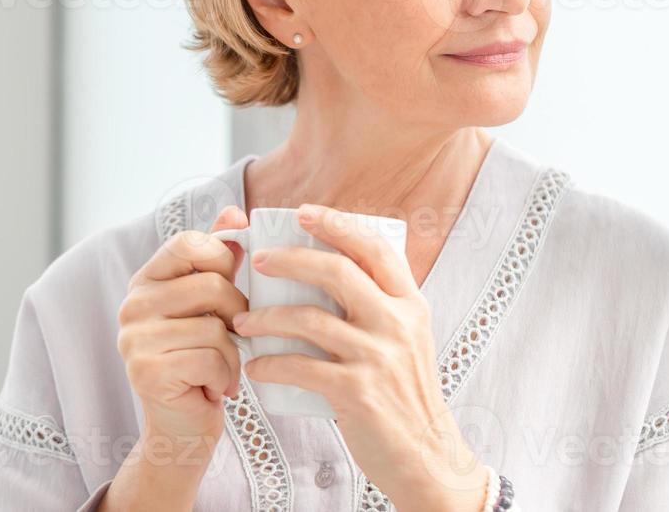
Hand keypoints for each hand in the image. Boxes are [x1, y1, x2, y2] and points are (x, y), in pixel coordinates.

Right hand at [116, 205, 249, 458]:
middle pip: (211, 285)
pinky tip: (215, 388)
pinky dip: (226, 376)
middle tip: (234, 338)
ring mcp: (135, 339)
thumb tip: (235, 213)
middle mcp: (132, 305)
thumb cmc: (201, 362)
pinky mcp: (147, 372)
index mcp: (146, 282)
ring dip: (233, 354)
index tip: (231, 285)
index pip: (188, 242)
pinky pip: (211, 358)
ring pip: (216, 326)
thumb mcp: (209, 306)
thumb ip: (218, 259)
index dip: (222, 258)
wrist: (181, 430)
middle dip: (238, 315)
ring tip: (222, 368)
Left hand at [232, 204, 488, 511]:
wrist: (425, 455)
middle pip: (337, 272)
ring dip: (267, 316)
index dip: (337, 224)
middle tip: (258, 260)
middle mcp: (398, 323)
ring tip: (243, 320)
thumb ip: (379, 304)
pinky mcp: (358, 392)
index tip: (303, 213)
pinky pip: (301, 367)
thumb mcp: (406, 339)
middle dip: (290, 259)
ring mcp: (379, 357)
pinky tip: (255, 366)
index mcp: (410, 304)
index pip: (375, 247)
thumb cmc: (404, 393)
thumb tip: (329, 267)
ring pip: (310, 319)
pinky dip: (271, 364)